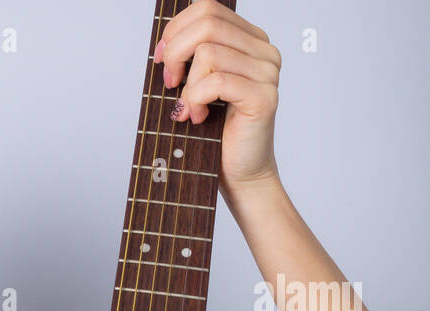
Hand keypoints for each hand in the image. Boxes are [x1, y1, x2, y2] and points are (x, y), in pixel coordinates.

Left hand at [154, 0, 281, 193]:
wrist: (241, 174)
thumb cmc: (216, 134)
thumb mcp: (197, 85)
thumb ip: (190, 57)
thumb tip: (164, 42)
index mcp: (250, 41)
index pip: (208, 9)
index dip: (176, 30)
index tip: (161, 59)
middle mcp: (264, 51)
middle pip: (207, 24)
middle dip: (176, 53)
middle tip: (169, 83)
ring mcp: (268, 72)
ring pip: (208, 53)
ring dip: (187, 85)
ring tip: (188, 110)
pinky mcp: (263, 96)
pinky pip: (215, 81)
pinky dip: (195, 99)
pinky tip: (197, 117)